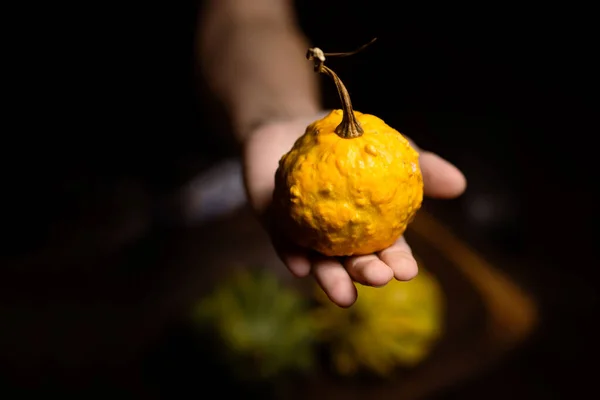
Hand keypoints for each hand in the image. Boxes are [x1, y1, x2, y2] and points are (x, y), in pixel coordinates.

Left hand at [243, 114, 466, 306]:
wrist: (292, 124)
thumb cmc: (346, 142)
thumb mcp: (386, 150)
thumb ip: (420, 166)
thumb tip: (460, 184)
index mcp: (367, 225)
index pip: (386, 249)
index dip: (397, 262)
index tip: (407, 271)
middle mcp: (337, 235)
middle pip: (354, 261)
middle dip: (367, 274)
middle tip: (377, 279)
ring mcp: (306, 232)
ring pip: (320, 261)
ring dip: (331, 280)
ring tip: (343, 295)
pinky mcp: (275, 223)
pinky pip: (284, 241)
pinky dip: (292, 255)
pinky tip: (300, 267)